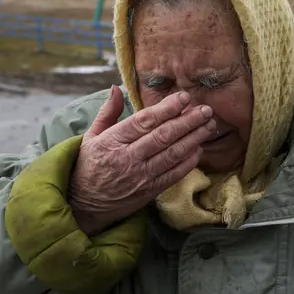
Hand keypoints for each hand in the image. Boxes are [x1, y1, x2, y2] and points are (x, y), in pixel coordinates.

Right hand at [69, 86, 216, 235]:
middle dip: (188, 121)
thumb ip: (108, 112)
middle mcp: (128, 158)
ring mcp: (140, 177)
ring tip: (210, 126)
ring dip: (194, 139)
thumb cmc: (88, 166)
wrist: (84, 205)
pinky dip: (188, 162)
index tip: (184, 97)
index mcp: (112, 141)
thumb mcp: (90, 136)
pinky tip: (199, 149)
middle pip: (163, 136)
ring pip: (172, 154)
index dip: (166, 108)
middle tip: (206, 110)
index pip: (144, 121)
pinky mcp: (149, 192)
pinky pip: (173, 175)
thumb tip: (116, 88)